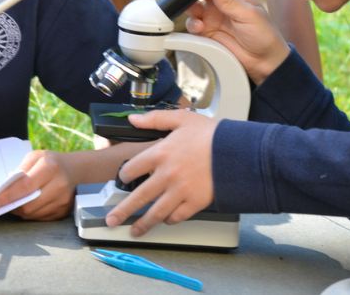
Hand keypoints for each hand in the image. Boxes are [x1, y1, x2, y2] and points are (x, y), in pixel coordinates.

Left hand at [0, 149, 74, 220]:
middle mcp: (59, 185)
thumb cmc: (51, 162)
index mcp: (50, 167)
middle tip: (2, 204)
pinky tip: (30, 205)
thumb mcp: (35, 157)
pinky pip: (41, 218)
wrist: (76, 171)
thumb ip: (20, 171)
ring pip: (34, 214)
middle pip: (29, 205)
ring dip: (21, 211)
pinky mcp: (64, 212)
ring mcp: (63, 201)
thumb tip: (3, 189)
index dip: (8, 196)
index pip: (25, 186)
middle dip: (12, 206)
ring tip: (16, 203)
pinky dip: (32, 213)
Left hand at [101, 109, 216, 236]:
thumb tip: (132, 120)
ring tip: (134, 231)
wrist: (238, 150)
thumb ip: (154, 119)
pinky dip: (170, 220)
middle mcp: (167, 175)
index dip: (123, 175)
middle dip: (123, 211)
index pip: (132, 168)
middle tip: (111, 220)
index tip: (121, 180)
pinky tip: (166, 220)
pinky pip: (178, 216)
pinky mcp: (195, 202)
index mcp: (160, 153)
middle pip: (139, 197)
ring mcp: (180, 191)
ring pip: (156, 213)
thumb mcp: (181, 119)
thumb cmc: (211, 134)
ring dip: (143, 224)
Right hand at [168, 0, 289, 83]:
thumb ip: (230, 0)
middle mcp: (221, 1)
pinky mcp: (207, 31)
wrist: (264, 62)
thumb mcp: (250, 15)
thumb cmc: (264, 35)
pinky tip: (198, 27)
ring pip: (191, 4)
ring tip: (175, 1)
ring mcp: (212, 16)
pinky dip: (192, 24)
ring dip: (182, 1)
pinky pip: (193, 24)